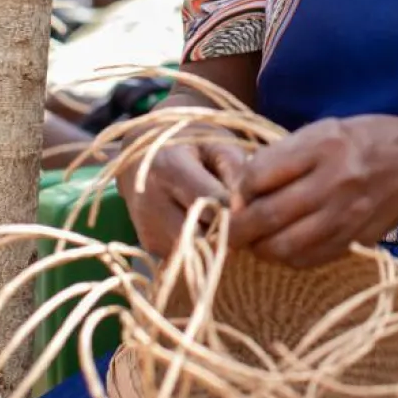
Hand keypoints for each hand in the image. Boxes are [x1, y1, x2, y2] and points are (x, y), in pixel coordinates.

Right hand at [118, 133, 246, 258]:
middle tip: (247, 220)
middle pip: (204, 232)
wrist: (141, 154)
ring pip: (197, 250)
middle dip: (230, 230)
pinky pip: (186, 255)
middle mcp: (152, 200)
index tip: (256, 206)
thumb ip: (235, 169)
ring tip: (225, 221)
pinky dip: (202, 246)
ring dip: (217, 242)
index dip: (239, 208)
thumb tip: (248, 206)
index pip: (212, 201)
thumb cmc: (188, 143)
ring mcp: (148, 226)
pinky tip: (206, 226)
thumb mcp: (215, 143)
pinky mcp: (149, 243)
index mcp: (169, 166)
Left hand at [228, 116, 397, 267]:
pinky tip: (281, 249)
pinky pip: (310, 259)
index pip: (260, 174)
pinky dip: (287, 259)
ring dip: (260, 249)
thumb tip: (241, 188)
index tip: (232, 196)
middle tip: (226, 232)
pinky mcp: (355, 240)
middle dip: (238, 229)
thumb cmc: (364, 141)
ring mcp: (346, 215)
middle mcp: (335, 181)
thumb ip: (282, 156)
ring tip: (252, 243)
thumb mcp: (323, 130)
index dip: (238, 191)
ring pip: (286, 245)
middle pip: (269, 214)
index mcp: (323, 145)